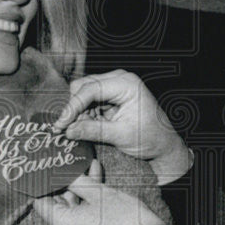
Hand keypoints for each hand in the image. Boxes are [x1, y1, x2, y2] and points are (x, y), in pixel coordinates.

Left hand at [33, 160, 164, 224]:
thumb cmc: (124, 218)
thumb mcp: (99, 192)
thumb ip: (76, 180)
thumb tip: (61, 171)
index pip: (39, 201)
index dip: (41, 183)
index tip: (44, 167)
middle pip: (55, 203)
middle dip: (63, 181)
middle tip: (66, 162)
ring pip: (71, 207)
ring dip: (78, 188)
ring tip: (87, 165)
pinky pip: (80, 216)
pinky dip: (86, 201)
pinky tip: (95, 178)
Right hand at [53, 70, 191, 183]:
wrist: (162, 144)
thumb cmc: (150, 138)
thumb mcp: (121, 136)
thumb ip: (93, 131)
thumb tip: (68, 130)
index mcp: (126, 84)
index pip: (91, 88)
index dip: (73, 106)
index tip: (61, 123)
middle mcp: (119, 80)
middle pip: (83, 86)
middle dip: (74, 108)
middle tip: (68, 129)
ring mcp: (113, 86)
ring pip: (82, 94)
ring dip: (78, 113)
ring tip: (82, 131)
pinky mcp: (109, 96)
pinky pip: (88, 102)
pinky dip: (84, 115)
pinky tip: (87, 127)